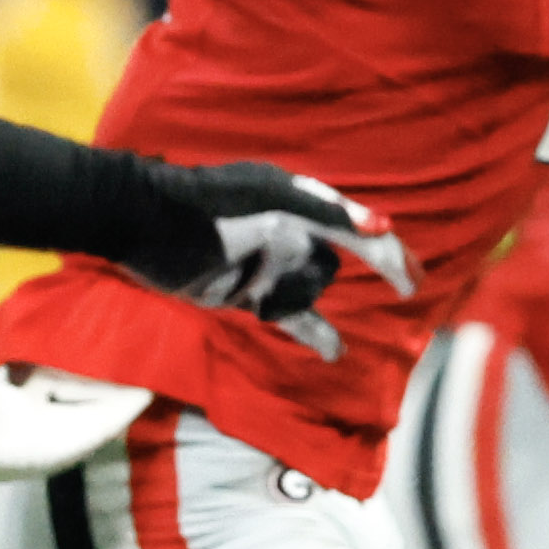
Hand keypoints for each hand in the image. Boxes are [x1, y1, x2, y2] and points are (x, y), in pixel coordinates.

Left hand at [122, 165, 415, 352]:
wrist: (136, 223)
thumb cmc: (205, 206)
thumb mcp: (271, 197)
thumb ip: (327, 211)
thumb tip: (380, 227)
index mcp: (298, 203)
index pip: (357, 231)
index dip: (389, 255)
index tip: (412, 283)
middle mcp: (288, 234)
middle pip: (331, 263)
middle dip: (314, 272)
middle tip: (289, 280)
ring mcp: (267, 266)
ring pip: (308, 291)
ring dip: (296, 298)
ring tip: (257, 294)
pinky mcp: (245, 294)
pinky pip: (289, 318)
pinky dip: (312, 334)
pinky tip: (336, 352)